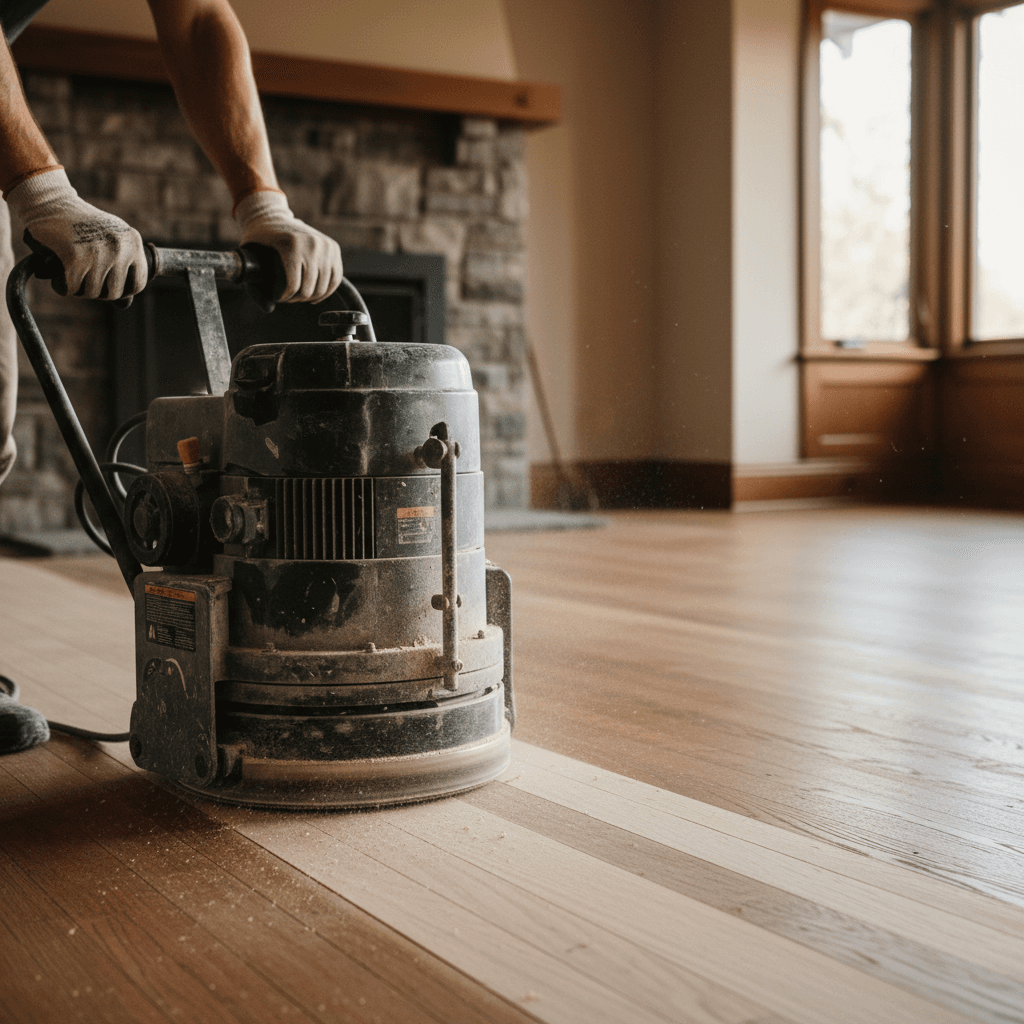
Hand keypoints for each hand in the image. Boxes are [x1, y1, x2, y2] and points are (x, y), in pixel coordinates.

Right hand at [5, 169, 146, 299]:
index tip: (108, 286)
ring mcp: (99, 253)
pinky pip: (72, 288)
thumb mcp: (110, 241)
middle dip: (98, 291)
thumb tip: (125, 305)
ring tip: (72, 275)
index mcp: (132, 242)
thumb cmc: (81, 225)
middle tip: (85, 280)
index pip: (138, 284)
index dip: (123, 291)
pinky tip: (58, 278)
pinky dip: (62, 287)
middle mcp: (120, 248)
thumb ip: (121, 270)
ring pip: (93, 292)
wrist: (51, 202)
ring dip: (79, 289)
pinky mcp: (76, 257)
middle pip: (115, 292)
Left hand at [234, 191, 341, 303]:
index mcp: (293, 245)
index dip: (285, 298)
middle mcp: (313, 244)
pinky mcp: (334, 248)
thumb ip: (253, 287)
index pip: (294, 286)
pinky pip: (335, 278)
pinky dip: (326, 290)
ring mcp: (326, 245)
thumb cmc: (259, 238)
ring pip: (324, 287)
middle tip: (288, 298)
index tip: (278, 298)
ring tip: (300, 297)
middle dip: (297, 298)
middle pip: (310, 289)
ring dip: (311, 296)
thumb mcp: (249, 257)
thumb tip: (270, 309)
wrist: (272, 215)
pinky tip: (315, 296)